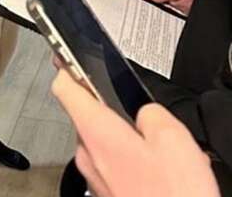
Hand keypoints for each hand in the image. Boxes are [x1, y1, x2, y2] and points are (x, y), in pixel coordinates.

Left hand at [52, 69, 218, 196]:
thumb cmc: (171, 195)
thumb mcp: (174, 139)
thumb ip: (151, 112)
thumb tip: (144, 111)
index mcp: (96, 131)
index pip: (64, 87)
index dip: (65, 67)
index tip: (64, 55)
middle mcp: (86, 153)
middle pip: (86, 115)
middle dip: (110, 111)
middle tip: (139, 116)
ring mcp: (92, 174)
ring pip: (100, 141)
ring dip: (121, 138)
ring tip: (155, 151)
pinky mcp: (102, 190)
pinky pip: (109, 163)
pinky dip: (126, 159)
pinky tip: (152, 170)